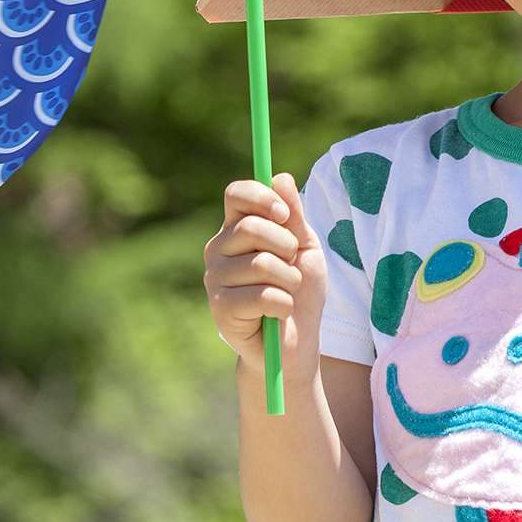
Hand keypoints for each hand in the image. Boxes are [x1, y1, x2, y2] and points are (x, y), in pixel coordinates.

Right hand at [203, 172, 327, 380]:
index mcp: (236, 228)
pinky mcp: (220, 308)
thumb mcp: (305, 248)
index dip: (262, 197)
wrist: (295, 343)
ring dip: (289, 281)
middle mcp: (218, 248)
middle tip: (291, 265)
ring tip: (286, 292)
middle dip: (286, 246)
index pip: (236, 194)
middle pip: (251, 226)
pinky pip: (263, 295)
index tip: (285, 215)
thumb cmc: (300, 292)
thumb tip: (281, 177)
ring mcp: (215, 278)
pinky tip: (278, 314)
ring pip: (262, 264)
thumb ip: (294, 216)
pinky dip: (284, 305)